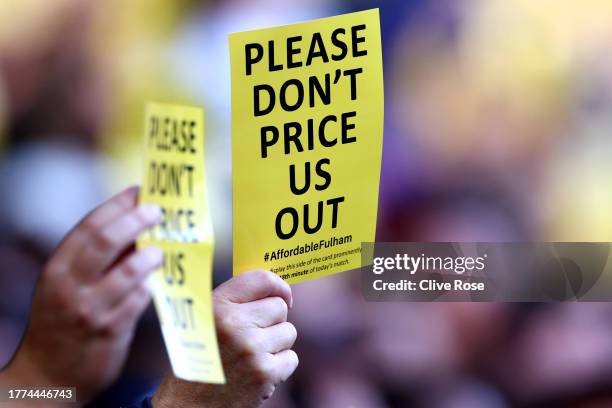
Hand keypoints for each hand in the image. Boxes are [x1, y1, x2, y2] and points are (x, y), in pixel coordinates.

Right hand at [0, 186, 162, 402]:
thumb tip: (136, 226)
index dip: (117, 204)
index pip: (89, 225)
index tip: (139, 190)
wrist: (47, 377)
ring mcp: (90, 309)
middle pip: (105, 241)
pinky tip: (157, 280)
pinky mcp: (110, 331)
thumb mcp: (66, 286)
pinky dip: (150, 286)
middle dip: (135, 220)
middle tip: (157, 211)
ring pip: (127, 272)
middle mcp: (70, 286)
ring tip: (160, 250)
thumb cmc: (63, 321)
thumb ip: (96, 260)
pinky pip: (138, 301)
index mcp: (59, 268)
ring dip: (149, 255)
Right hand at [152, 270, 298, 407]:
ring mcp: (251, 349)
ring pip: (288, 332)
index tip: (282, 295)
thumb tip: (274, 288)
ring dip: (276, 343)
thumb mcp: (203, 320)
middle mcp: (234, 324)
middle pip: (279, 307)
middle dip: (272, 320)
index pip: (262, 280)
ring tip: (252, 355)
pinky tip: (257, 371)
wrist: (187, 407)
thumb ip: (234, 300)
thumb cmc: (199, 359)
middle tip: (255, 334)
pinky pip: (291, 358)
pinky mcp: (264, 374)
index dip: (279, 286)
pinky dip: (279, 366)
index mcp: (217, 305)